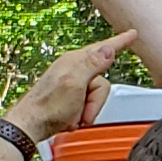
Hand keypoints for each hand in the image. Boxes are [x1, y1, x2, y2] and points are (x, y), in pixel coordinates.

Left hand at [5, 31, 133, 141]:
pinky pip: (86, 103)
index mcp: (74, 61)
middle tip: (84, 111)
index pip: (103, 49)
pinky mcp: (68, 96)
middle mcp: (72, 69)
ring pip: (95, 95)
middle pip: (102, 81)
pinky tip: (71, 117)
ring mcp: (70, 82)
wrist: (30, 125)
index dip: (119, 42)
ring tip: (74, 115)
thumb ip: (92, 64)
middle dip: (96, 101)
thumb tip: (108, 49)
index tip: (132, 34)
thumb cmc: (48, 107)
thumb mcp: (74, 83)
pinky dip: (81, 113)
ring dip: (88, 110)